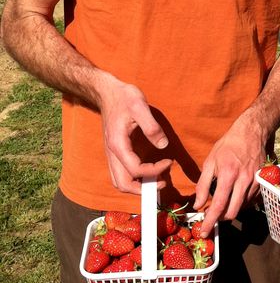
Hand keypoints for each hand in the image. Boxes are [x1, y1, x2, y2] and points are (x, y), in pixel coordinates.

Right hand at [99, 79, 171, 193]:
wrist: (107, 92)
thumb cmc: (124, 98)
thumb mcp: (140, 106)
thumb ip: (151, 127)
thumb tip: (163, 145)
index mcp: (118, 144)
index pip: (135, 170)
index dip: (154, 171)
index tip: (169, 162)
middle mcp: (112, 153)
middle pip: (122, 184)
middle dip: (142, 189)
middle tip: (162, 183)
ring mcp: (111, 154)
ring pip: (119, 181)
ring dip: (137, 187)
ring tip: (156, 180)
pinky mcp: (115, 152)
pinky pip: (120, 173)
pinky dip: (133, 179)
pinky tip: (148, 172)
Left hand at [192, 114, 267, 234]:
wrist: (252, 132)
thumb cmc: (228, 145)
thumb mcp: (210, 161)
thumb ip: (202, 184)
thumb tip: (198, 204)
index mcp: (228, 175)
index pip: (218, 205)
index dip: (210, 221)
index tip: (205, 231)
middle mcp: (243, 181)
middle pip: (233, 212)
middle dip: (221, 218)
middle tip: (213, 215)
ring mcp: (255, 182)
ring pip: (242, 207)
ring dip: (231, 209)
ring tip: (224, 201)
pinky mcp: (262, 182)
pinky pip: (251, 200)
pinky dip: (241, 202)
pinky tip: (235, 195)